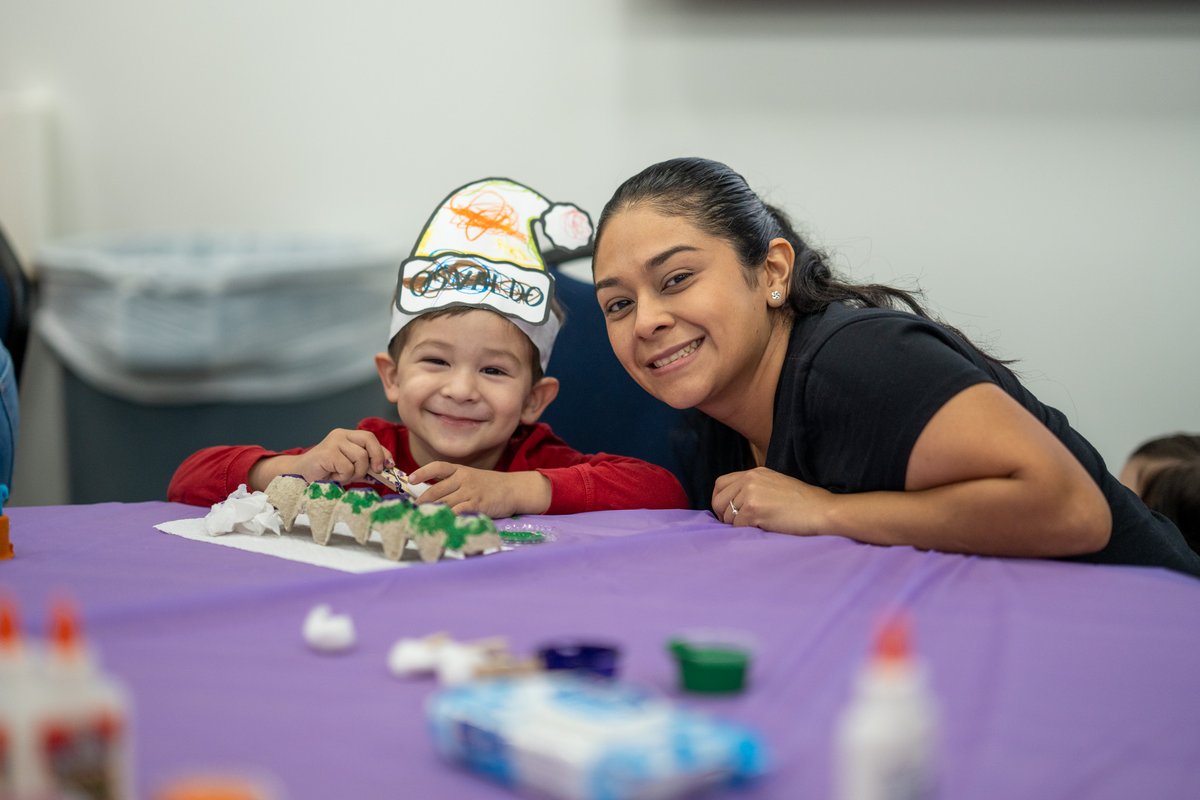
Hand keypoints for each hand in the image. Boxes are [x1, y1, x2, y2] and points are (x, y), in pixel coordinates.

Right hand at [251, 429, 391, 488]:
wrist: (300, 476)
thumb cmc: (326, 473)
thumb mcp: (351, 468)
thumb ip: (367, 467)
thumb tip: (388, 470)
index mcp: (347, 436)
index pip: (370, 438)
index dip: (382, 452)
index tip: (389, 465)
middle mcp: (340, 435)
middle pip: (369, 440)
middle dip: (376, 458)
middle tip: (375, 472)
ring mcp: (333, 442)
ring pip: (360, 457)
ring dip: (356, 472)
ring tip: (343, 476)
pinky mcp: (327, 453)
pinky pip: (347, 467)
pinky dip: (344, 477)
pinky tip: (333, 476)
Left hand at [409, 464, 550, 516]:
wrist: (513, 489)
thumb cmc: (490, 485)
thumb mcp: (471, 478)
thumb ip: (453, 484)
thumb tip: (430, 495)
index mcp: (460, 470)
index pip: (438, 466)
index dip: (423, 472)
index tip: (411, 479)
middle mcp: (463, 478)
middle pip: (436, 489)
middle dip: (422, 501)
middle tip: (412, 511)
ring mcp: (470, 491)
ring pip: (445, 502)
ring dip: (432, 512)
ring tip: (421, 519)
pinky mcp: (477, 504)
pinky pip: (458, 511)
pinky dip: (448, 518)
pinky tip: (441, 523)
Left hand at [712, 467, 833, 534]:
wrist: (822, 511)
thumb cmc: (805, 504)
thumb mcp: (776, 485)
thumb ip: (755, 489)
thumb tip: (734, 504)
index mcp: (754, 472)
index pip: (720, 483)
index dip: (720, 500)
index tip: (727, 513)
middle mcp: (749, 479)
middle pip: (718, 501)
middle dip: (724, 516)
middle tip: (738, 525)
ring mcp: (750, 493)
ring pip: (727, 516)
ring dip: (738, 526)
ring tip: (759, 526)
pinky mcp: (753, 509)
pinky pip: (737, 527)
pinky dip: (747, 532)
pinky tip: (764, 529)